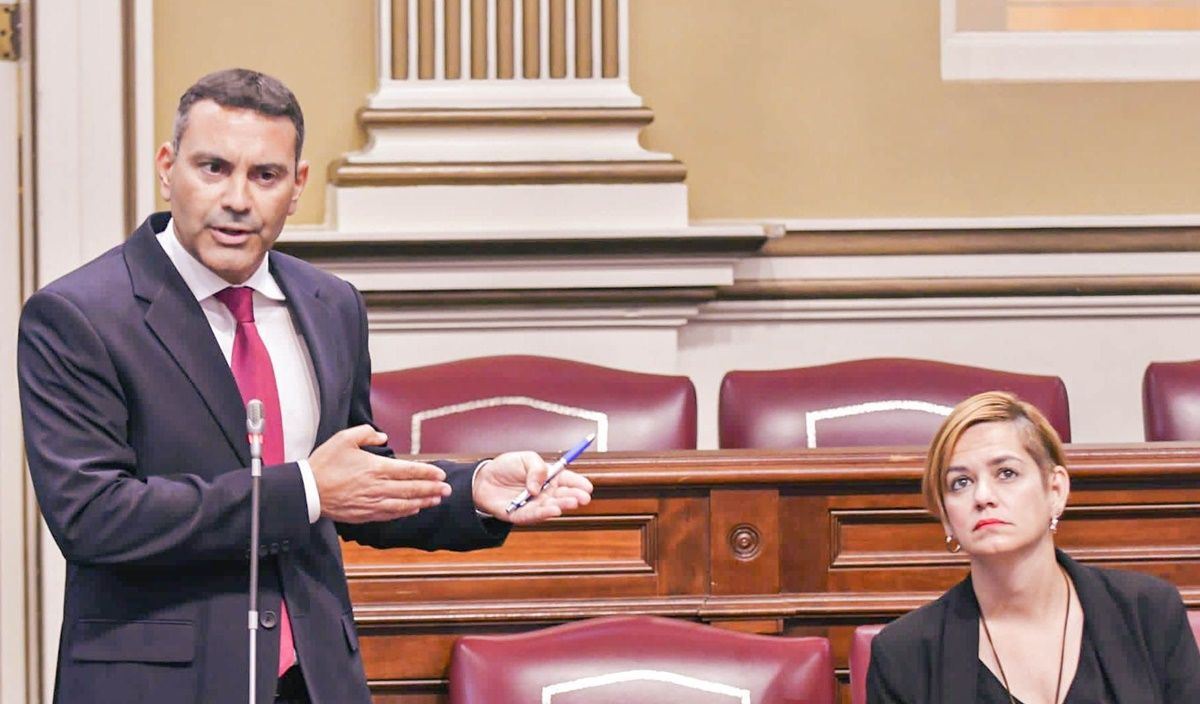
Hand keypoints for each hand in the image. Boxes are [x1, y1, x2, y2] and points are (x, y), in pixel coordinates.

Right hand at [309, 425, 450, 522]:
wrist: (307, 491)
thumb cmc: (325, 463)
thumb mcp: (344, 439)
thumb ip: (367, 434)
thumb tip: (383, 437)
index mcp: (376, 468)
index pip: (410, 471)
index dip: (428, 473)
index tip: (441, 474)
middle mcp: (378, 487)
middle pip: (412, 489)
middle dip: (432, 489)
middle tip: (447, 489)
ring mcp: (373, 503)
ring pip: (404, 504)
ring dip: (422, 502)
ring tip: (436, 500)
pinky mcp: (365, 514)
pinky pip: (391, 514)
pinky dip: (405, 512)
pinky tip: (413, 510)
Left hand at [471, 450, 593, 524]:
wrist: (482, 480)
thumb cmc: (506, 467)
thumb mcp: (525, 458)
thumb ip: (536, 468)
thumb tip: (538, 486)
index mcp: (548, 478)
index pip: (567, 480)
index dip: (578, 484)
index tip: (588, 486)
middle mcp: (544, 493)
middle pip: (563, 496)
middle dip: (575, 496)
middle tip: (583, 497)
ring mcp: (535, 505)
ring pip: (552, 506)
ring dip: (563, 505)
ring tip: (572, 502)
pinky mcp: (522, 515)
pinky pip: (535, 515)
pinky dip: (545, 513)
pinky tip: (556, 510)